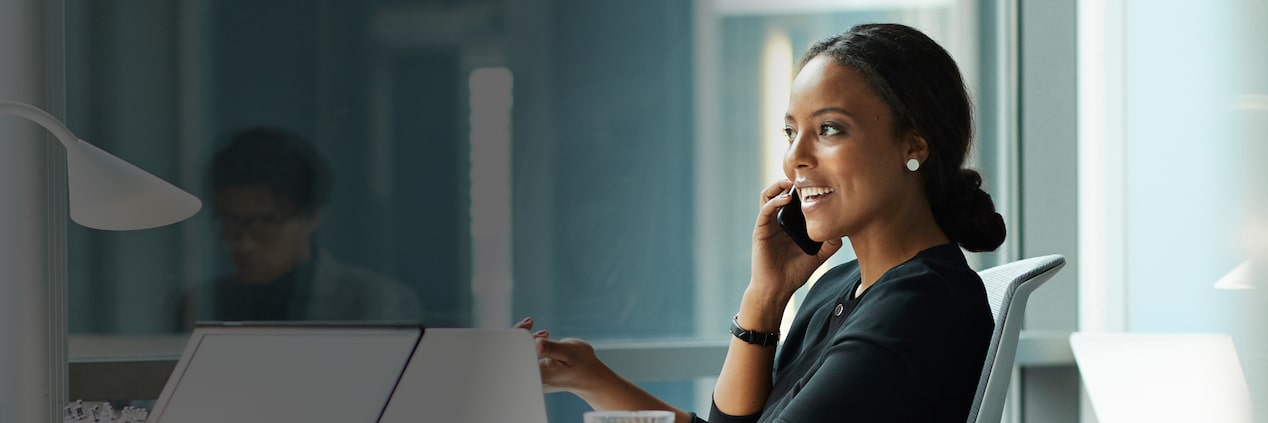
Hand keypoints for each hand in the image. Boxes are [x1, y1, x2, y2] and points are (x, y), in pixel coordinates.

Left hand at [512, 317, 614, 394]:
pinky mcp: (534, 372)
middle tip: (529, 323)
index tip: (528, 325)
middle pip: (512, 354)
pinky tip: (541, 338)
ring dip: (525, 339)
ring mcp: (531, 376)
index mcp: (537, 374)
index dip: (517, 336)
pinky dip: (529, 344)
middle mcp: (531, 377)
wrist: (589, 376)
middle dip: (519, 335)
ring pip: (518, 354)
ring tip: (543, 334)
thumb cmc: (582, 363)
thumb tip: (537, 344)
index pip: (516, 354)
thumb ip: (551, 348)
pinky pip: (524, 357)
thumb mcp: (569, 352)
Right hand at [750, 180, 843, 299]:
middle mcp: (778, 220)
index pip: (794, 199)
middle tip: (806, 176)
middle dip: (791, 181)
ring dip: (779, 186)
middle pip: (780, 192)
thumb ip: (830, 244)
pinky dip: (774, 201)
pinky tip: (786, 199)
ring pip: (768, 195)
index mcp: (790, 224)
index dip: (803, 188)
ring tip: (792, 182)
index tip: (817, 180)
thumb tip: (844, 231)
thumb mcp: (818, 256)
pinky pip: (765, 210)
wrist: (777, 289)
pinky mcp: (760, 230)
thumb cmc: (794, 273)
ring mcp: (768, 224)